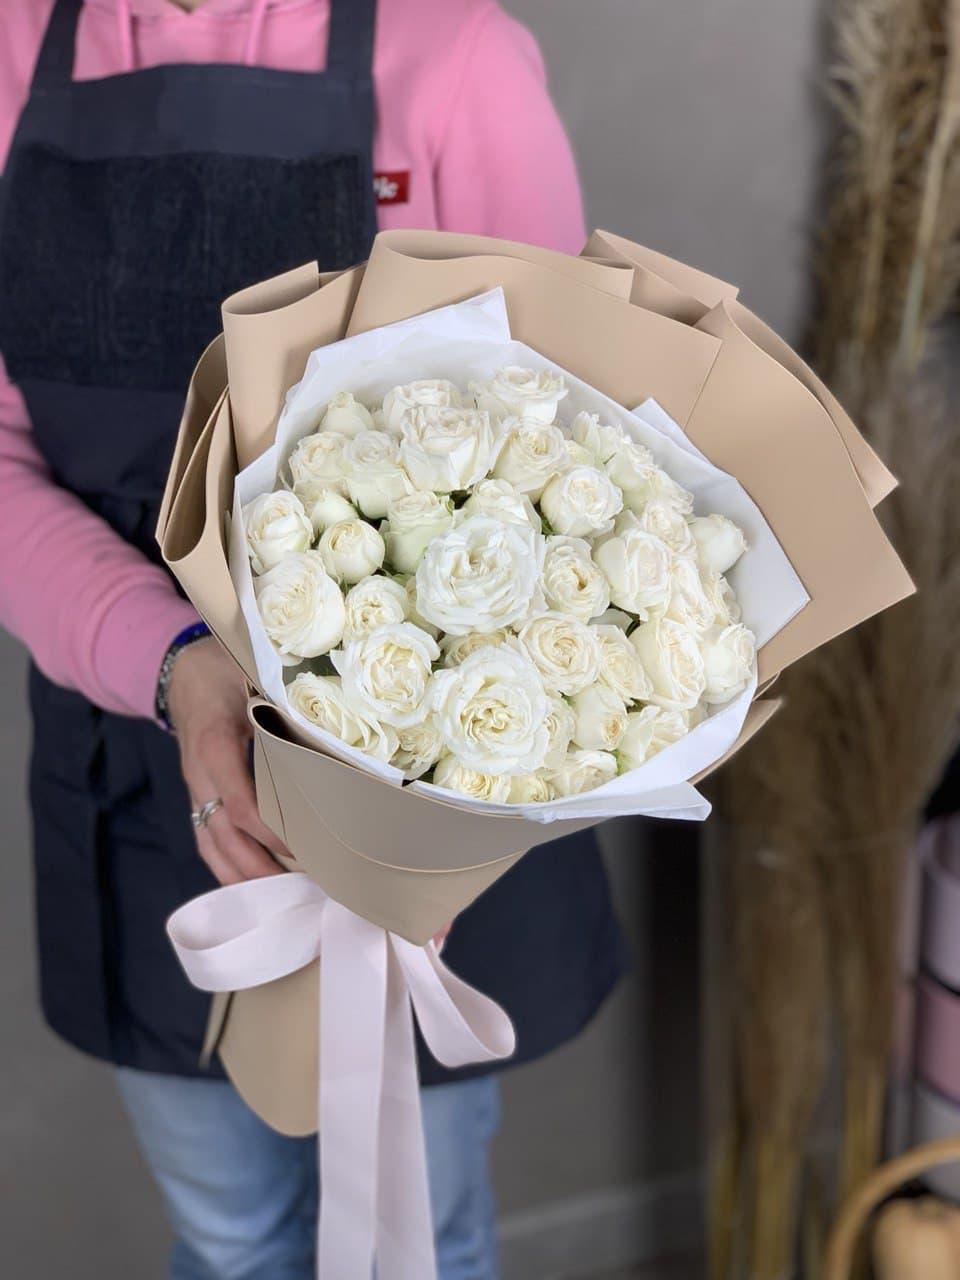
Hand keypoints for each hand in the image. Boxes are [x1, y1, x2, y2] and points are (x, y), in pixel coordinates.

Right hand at [167, 638, 288, 884]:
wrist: (184, 673)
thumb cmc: (224, 671)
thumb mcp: (251, 675)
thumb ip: (282, 700)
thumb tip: (330, 724)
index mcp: (213, 745)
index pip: (239, 804)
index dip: (270, 832)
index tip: (305, 847)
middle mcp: (199, 775)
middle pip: (223, 836)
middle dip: (259, 868)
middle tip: (302, 890)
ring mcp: (195, 790)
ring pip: (210, 845)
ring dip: (243, 875)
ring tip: (281, 901)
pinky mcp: (198, 797)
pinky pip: (207, 839)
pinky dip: (229, 866)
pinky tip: (257, 884)